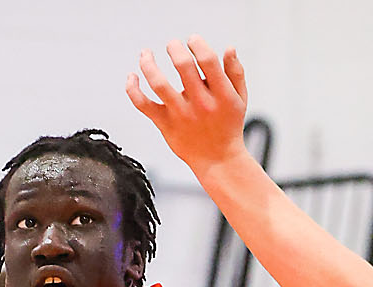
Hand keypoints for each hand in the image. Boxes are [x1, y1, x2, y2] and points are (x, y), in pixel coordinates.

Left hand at [127, 36, 250, 173]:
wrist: (218, 160)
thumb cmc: (228, 126)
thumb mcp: (240, 99)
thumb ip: (235, 73)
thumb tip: (229, 48)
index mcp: (221, 94)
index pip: (207, 60)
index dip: (197, 44)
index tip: (192, 40)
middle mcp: (200, 103)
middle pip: (182, 65)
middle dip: (174, 48)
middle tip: (172, 44)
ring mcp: (181, 114)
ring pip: (158, 83)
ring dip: (148, 63)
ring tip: (146, 54)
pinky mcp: (166, 124)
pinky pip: (143, 104)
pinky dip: (133, 89)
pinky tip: (132, 77)